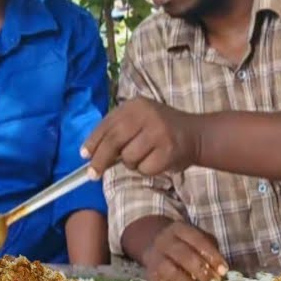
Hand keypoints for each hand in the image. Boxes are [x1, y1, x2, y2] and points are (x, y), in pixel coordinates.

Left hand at [81, 98, 201, 178]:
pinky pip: (144, 168)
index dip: (93, 142)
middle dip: (100, 160)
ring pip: (128, 158)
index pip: (107, 125)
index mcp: (135, 105)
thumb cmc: (161, 130)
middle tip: (93, 175)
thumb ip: (118, 131)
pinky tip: (156, 161)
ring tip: (144, 157)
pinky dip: (146, 170)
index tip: (84, 156)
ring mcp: (158, 132)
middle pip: (113, 141)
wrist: (196, 134)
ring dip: (131, 164)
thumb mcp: (139, 120)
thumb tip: (91, 154)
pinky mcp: (168, 150)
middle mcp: (146, 115)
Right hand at [139, 220, 226, 280]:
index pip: (197, 240)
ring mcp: (154, 256)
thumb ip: (211, 251)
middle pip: (183, 254)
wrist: (154, 243)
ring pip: (168, 269)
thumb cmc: (185, 244)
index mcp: (180, 229)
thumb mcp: (198, 238)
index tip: (223, 271)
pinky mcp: (149, 273)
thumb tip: (221, 272)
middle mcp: (164, 240)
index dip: (212, 256)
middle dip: (200, 270)